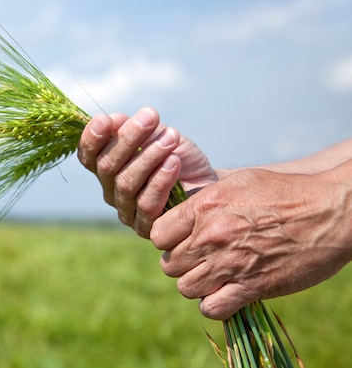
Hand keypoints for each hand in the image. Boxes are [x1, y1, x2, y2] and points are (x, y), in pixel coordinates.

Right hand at [77, 107, 216, 237]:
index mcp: (105, 167)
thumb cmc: (177, 155)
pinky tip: (174, 162)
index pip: (88, 155)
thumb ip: (134, 128)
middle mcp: (110, 190)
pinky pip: (147, 204)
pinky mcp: (145, 227)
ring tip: (171, 137)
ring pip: (126, 183)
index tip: (105, 120)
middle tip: (150, 117)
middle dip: (127, 139)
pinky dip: (160, 180)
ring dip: (149, 156)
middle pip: (107, 167)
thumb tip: (113, 119)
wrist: (207, 184)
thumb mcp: (156, 134)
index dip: (91, 139)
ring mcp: (126, 211)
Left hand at [151, 167, 351, 319]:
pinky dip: (214, 304)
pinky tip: (225, 292)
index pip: (158, 234)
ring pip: (186, 288)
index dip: (167, 239)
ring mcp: (230, 263)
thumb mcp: (238, 182)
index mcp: (205, 207)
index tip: (181, 239)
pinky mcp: (252, 287)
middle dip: (181, 263)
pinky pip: (211, 308)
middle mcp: (211, 235)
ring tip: (213, 275)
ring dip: (197, 284)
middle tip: (200, 259)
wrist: (331, 211)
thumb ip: (204, 199)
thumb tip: (181, 210)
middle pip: (169, 264)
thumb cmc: (285, 192)